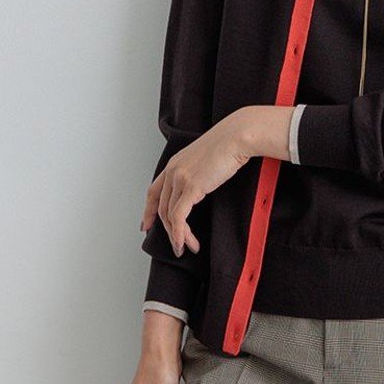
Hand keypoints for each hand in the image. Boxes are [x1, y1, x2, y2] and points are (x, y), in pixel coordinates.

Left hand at [141, 113, 255, 256]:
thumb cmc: (229, 145)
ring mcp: (180, 179)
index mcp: (174, 164)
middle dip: (169, 231)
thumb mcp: (206, 160)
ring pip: (170, 215)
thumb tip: (202, 186)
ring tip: (187, 247)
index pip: (153, 192)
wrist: (237, 136)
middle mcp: (173, 171)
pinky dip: (180, 233)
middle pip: (162, 208)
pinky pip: (179, 217)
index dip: (148, 211)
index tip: (146, 225)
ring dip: (178, 236)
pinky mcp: (191, 187)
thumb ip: (198, 173)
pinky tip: (186, 242)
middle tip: (179, 245)